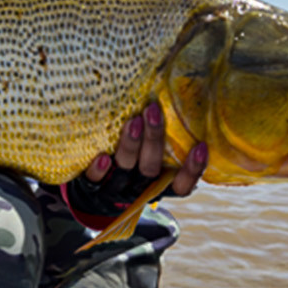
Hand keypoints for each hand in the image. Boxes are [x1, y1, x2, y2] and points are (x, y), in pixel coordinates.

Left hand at [78, 101, 207, 202]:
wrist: (85, 195)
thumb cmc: (127, 164)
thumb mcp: (145, 157)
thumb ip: (160, 137)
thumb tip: (170, 91)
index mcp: (158, 184)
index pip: (181, 185)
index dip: (192, 169)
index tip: (201, 146)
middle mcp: (139, 189)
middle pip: (150, 169)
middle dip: (154, 140)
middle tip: (153, 111)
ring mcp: (114, 190)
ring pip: (125, 170)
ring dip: (130, 146)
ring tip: (133, 122)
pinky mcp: (90, 189)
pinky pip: (94, 182)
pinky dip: (99, 170)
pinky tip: (102, 157)